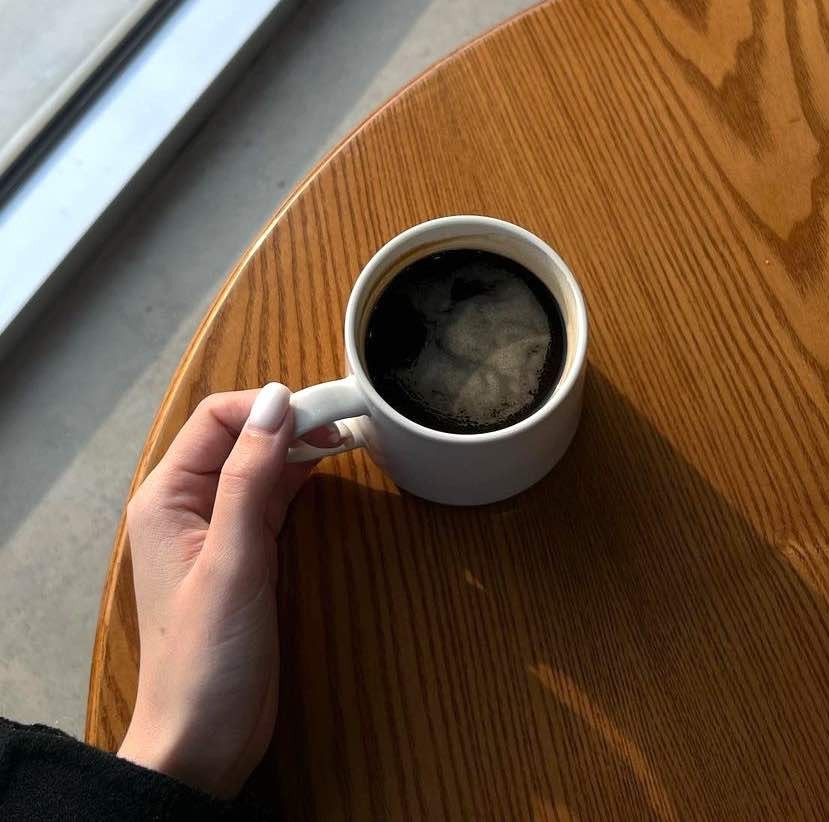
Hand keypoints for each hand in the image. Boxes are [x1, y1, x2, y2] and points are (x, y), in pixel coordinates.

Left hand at [117, 384, 337, 797]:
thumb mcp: (231, 561)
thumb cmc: (206, 658)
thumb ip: (249, 478)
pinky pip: (272, 497)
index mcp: (168, 496)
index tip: (323, 409)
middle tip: (345, 420)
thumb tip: (274, 403)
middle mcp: (189, 504)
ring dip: (299, 447)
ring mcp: (219, 529)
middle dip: (290, 422)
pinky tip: (328, 467)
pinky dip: (300, 478)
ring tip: (345, 436)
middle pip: (241, 437)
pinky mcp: (246, 552)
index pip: (218, 419)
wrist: (203, 740)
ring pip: (261, 465)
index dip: (268, 406)